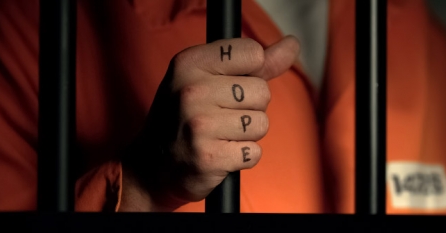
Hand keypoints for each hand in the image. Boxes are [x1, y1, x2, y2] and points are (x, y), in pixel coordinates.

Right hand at [118, 36, 299, 211]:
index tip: (232, 85)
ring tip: (221, 136)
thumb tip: (292, 44)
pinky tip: (221, 154)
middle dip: (251, 108)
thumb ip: (256, 63)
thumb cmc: (188, 117)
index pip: (253, 52)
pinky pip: (254, 153)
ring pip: (261, 124)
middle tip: (222, 117)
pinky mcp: (209, 157)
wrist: (152, 167)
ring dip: (248, 135)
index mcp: (190, 63)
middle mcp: (192, 91)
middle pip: (262, 92)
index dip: (253, 72)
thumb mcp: (210, 79)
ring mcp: (199, 125)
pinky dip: (243, 157)